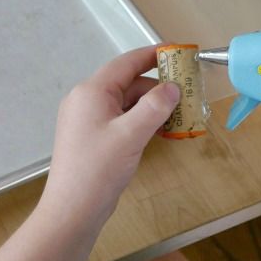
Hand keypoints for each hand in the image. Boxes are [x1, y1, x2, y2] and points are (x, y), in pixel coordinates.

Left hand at [40, 46, 180, 226]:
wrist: (72, 209)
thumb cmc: (96, 170)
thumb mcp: (131, 135)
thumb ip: (154, 107)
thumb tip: (172, 88)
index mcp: (91, 92)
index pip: (126, 63)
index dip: (153, 55)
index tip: (178, 51)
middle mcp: (86, 101)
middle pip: (128, 84)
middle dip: (158, 90)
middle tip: (187, 97)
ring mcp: (88, 120)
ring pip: (126, 104)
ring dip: (152, 109)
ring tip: (179, 119)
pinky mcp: (93, 138)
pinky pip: (121, 121)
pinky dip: (141, 123)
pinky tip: (160, 132)